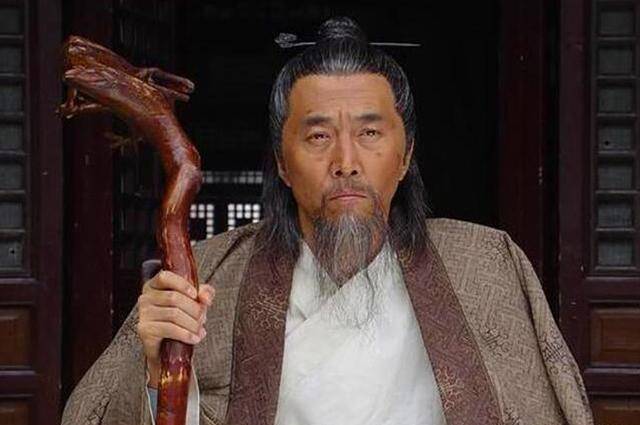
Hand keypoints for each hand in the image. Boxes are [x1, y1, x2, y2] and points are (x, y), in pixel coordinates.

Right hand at [136, 270, 214, 387]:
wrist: (166, 348)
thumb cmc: (180, 320)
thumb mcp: (195, 302)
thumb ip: (204, 293)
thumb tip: (205, 297)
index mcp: (155, 285)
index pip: (165, 277)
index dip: (182, 284)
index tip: (195, 294)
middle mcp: (145, 297)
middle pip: (173, 297)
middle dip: (194, 309)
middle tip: (203, 318)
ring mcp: (143, 314)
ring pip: (173, 314)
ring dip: (192, 323)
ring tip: (200, 330)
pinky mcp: (144, 329)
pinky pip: (169, 329)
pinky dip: (186, 334)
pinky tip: (195, 338)